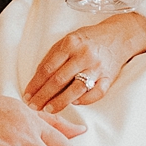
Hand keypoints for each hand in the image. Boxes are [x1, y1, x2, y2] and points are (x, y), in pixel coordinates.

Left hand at [24, 13, 145, 113]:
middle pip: (59, 80)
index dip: (35, 84)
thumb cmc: (89, 39)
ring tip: (48, 109)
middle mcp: (84, 55)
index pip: (48, 67)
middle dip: (43, 95)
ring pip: (76, 89)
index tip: (27, 95)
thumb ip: (54, 56)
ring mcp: (97, 67)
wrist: (119, 36)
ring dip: (60, 102)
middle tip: (33, 106)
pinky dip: (84, 100)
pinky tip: (74, 103)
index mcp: (70, 43)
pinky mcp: (109, 77)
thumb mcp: (69, 40)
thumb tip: (37, 79)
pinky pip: (96, 94)